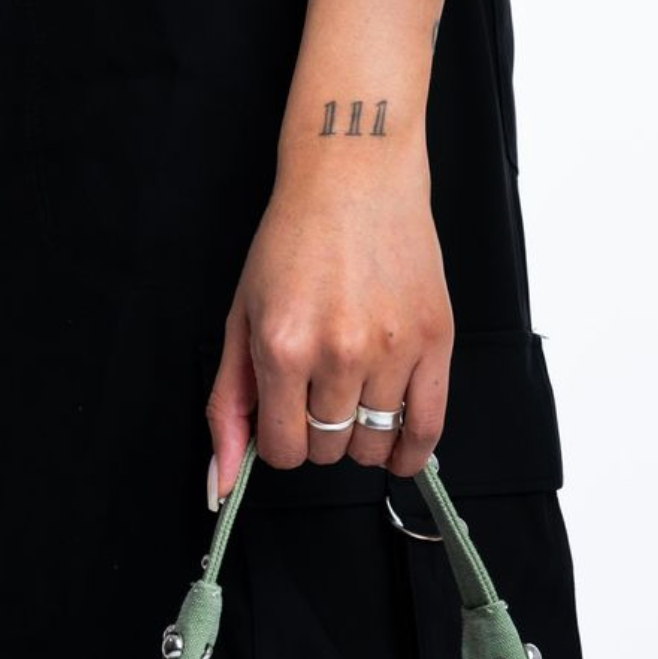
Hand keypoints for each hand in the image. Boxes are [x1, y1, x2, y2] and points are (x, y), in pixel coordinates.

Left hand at [206, 145, 452, 497]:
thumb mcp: (241, 321)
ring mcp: (391, 348)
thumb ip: (229, 408)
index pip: (284, 450)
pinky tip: (398, 451)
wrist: (353, 175)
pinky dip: (411, 452)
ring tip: (354, 400)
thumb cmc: (294, 240)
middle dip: (318, 435)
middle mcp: (339, 352)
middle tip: (319, 395)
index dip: (281, 442)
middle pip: (328, 450)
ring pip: (373, 444)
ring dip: (360, 437)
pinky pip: (428, 426)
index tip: (287, 420)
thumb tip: (222, 483)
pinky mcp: (435, 338)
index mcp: (284, 349)